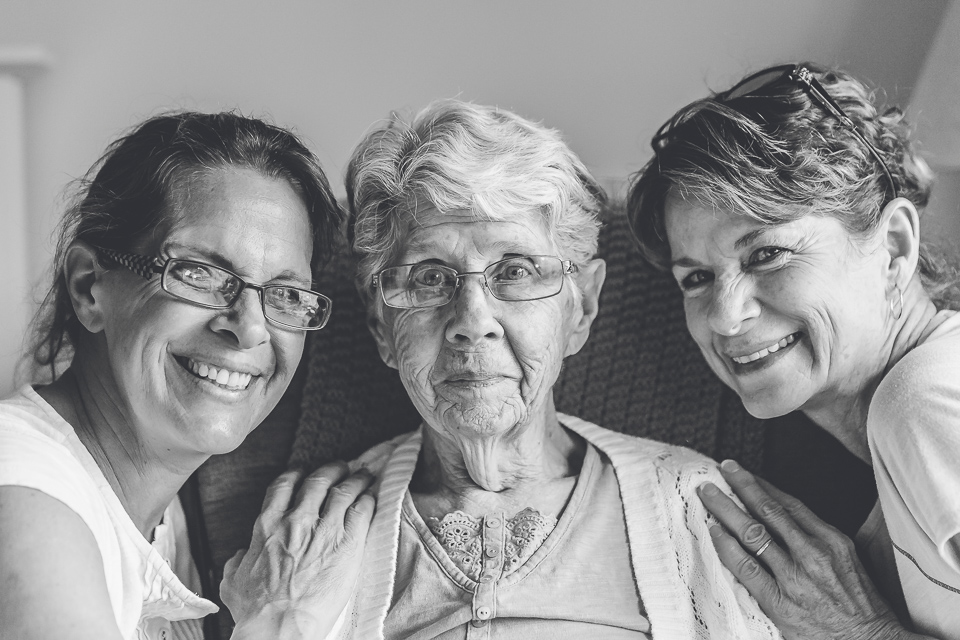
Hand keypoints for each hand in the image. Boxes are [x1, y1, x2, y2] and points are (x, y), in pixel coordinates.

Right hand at [221, 463, 375, 639]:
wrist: (281, 625)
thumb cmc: (257, 610)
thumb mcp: (233, 581)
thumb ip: (237, 561)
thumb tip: (241, 554)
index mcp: (268, 525)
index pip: (284, 485)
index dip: (297, 474)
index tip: (304, 473)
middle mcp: (296, 520)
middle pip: (318, 481)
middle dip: (332, 470)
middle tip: (341, 467)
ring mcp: (324, 529)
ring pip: (344, 491)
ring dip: (355, 480)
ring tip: (364, 475)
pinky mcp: (348, 543)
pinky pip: (362, 511)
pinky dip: (368, 500)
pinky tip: (372, 497)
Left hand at [698, 460, 925, 639]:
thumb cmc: (859, 606)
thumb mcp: (847, 561)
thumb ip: (817, 539)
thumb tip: (782, 519)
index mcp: (831, 540)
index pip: (789, 504)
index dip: (762, 484)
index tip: (743, 472)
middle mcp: (813, 554)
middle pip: (768, 511)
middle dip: (741, 486)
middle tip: (722, 469)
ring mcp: (795, 578)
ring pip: (753, 533)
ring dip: (726, 510)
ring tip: (708, 494)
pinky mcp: (780, 603)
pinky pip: (747, 568)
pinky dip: (727, 547)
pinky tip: (714, 532)